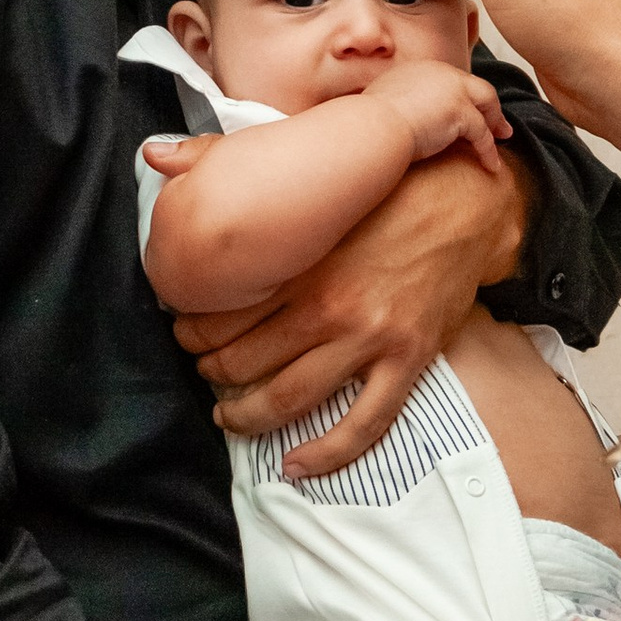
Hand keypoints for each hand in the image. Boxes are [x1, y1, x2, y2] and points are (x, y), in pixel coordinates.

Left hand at [178, 150, 530, 477]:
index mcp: (298, 261)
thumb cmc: (384, 185)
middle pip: (245, 362)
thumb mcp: (304, 164)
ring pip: (290, 399)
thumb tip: (154, 154)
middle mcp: (328, 307)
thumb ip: (225, 160)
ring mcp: (369, 338)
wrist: (466, 201)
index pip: (221, 314)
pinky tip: (295, 467)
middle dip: (213, 373)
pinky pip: (364, 425)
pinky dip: (326, 455)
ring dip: (248, 417)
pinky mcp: (406, 360)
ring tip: (230, 418)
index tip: (185, 332)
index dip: (192, 331)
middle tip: (204, 371)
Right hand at [365, 61, 509, 177]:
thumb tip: (395, 116)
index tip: (472, 111)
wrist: (372, 127)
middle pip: (476, 87)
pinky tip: (492, 166)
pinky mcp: (461, 112)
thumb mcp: (382, 102)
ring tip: (503, 139)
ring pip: (487, 103)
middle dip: (490, 106)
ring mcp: (453, 90)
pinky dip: (489, 151)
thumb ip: (396, 102)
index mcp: (422, 69)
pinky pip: (483, 134)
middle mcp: (441, 73)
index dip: (465, 97)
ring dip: (496, 123)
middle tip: (499, 125)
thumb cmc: (368, 122)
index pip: (453, 81)